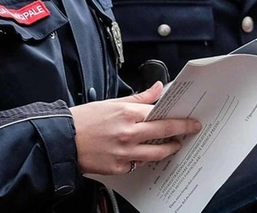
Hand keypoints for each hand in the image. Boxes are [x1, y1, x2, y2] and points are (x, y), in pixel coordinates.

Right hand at [70, 82, 201, 175]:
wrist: (63, 140)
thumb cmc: (83, 120)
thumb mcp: (110, 102)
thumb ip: (138, 97)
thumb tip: (156, 88)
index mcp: (126, 113)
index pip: (161, 113)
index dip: (177, 116)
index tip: (188, 117)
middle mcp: (129, 133)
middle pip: (165, 131)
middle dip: (183, 130)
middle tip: (192, 129)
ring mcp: (126, 152)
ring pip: (158, 152)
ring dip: (170, 148)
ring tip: (174, 144)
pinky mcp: (120, 167)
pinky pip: (139, 164)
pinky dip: (144, 158)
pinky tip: (146, 153)